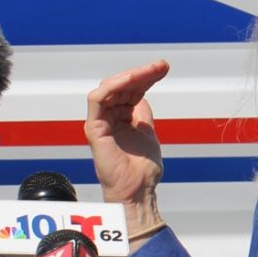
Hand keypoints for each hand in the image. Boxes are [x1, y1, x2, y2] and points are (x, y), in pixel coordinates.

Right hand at [85, 60, 169, 242]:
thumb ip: (142, 114)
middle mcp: (108, 117)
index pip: (130, 89)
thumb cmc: (142, 169)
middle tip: (161, 65)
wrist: (138, 191)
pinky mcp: (94, 128)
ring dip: (131, 75)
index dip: (146, 76)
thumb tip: (143, 95)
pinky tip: (132, 79)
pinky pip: (97, 99)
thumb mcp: (147, 133)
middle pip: (121, 85)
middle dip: (142, 72)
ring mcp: (99, 122)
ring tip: (150, 70)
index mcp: (120, 118)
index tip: (164, 68)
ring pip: (109, 87)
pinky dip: (113, 85)